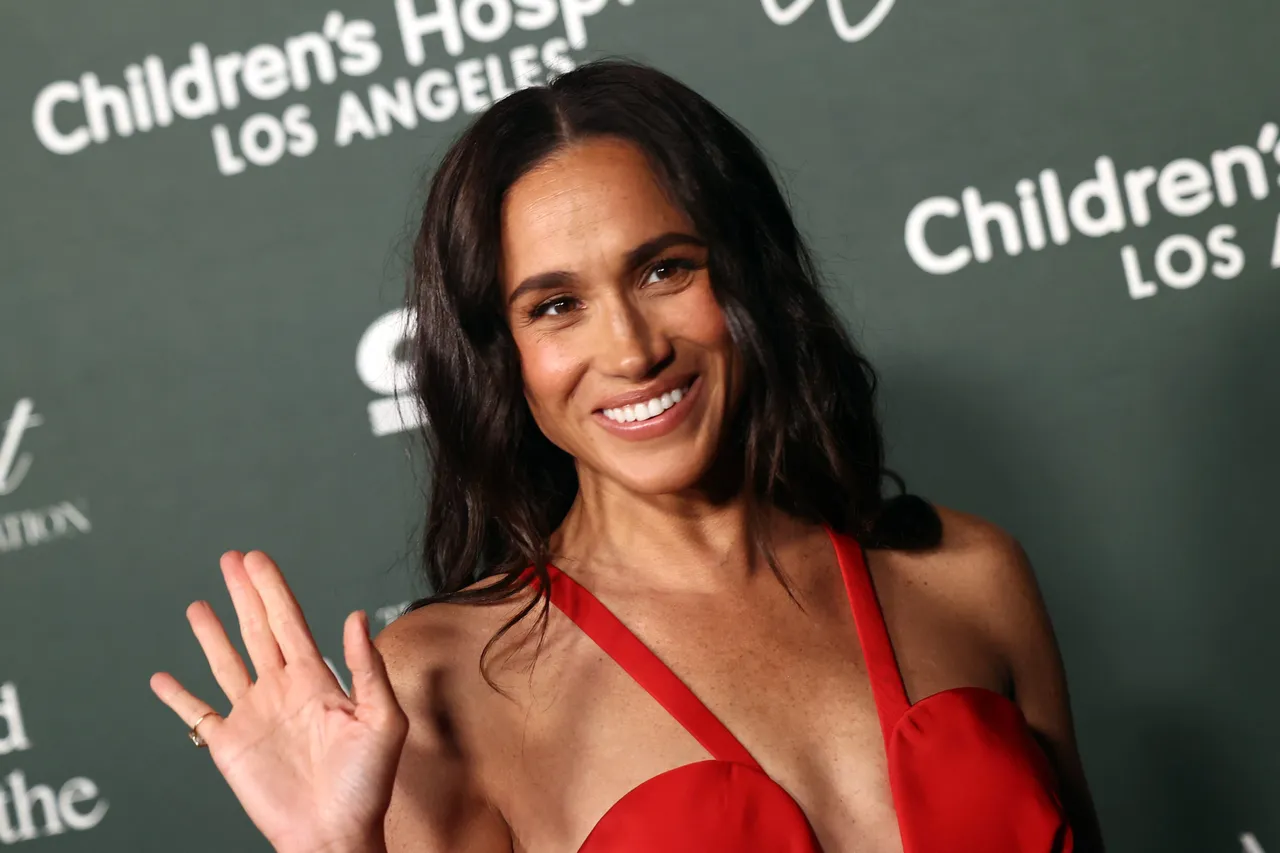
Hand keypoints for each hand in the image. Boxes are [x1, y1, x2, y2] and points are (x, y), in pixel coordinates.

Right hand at [150, 551, 407, 852]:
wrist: (334, 836)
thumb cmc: (366, 785)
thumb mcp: (382, 720)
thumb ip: (368, 668)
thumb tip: (355, 616)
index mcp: (317, 680)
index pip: (290, 622)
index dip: (273, 590)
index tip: (257, 559)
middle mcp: (282, 691)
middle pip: (258, 630)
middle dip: (244, 594)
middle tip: (231, 558)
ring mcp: (253, 716)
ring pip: (226, 662)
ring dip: (212, 633)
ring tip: (200, 604)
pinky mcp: (229, 746)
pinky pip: (196, 714)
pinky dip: (177, 696)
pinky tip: (162, 678)